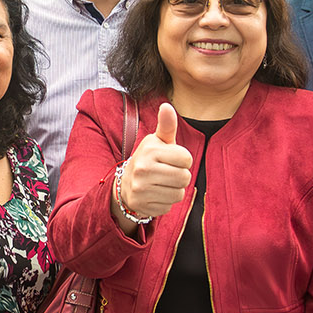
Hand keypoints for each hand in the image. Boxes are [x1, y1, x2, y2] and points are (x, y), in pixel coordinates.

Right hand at [118, 103, 192, 220]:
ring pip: (179, 194)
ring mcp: (141, 189)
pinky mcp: (143, 205)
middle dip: (180, 176)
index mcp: (150, 150)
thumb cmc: (149, 159)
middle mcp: (143, 169)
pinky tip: (155, 194)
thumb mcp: (157, 141)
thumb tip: (167, 106)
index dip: (183, 160)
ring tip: (162, 183)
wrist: (126, 184)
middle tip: (167, 173)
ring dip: (174, 190)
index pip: (187, 159)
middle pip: (185, 177)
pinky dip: (165, 201)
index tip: (171, 159)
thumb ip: (166, 125)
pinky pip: (169, 206)